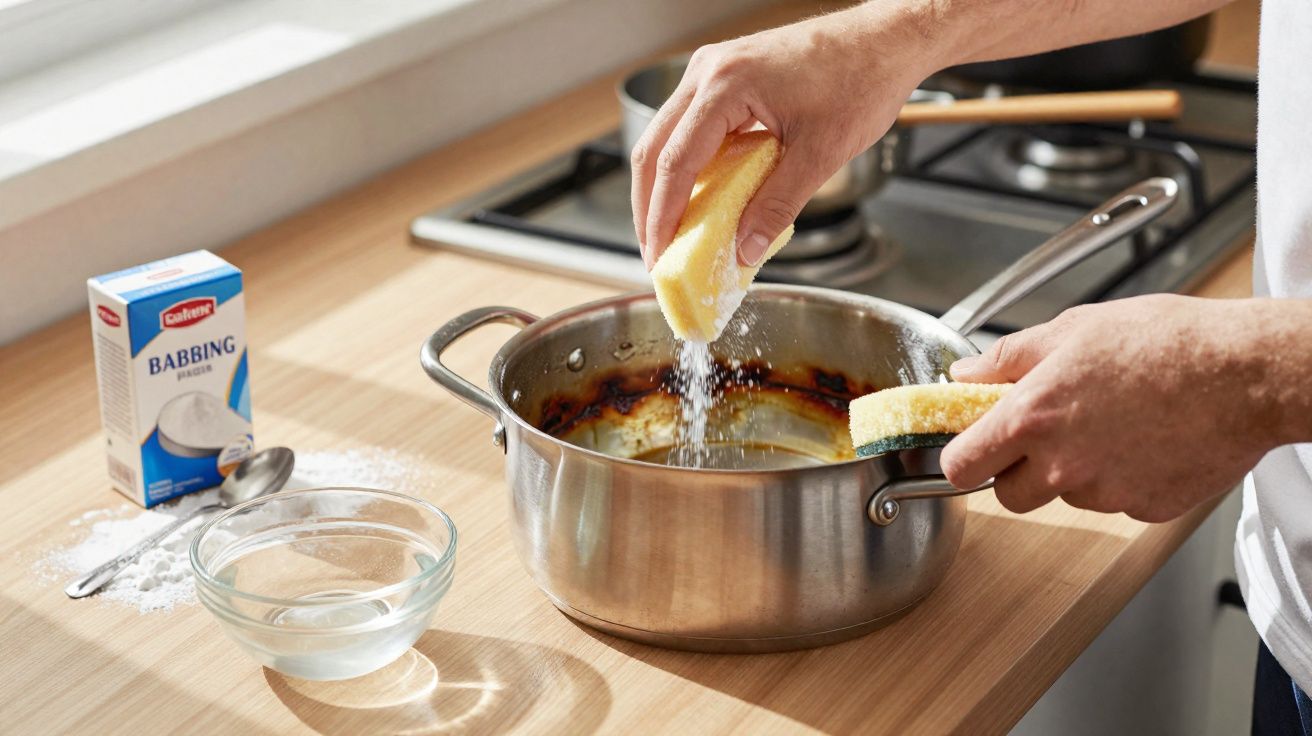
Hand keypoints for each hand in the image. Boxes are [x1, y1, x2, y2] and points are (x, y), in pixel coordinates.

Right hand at [630, 5, 936, 269]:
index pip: (675, 160)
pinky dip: (688, 165)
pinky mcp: (727, 77)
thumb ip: (778, 204)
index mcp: (726, 84)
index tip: (658, 254)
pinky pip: (691, 126)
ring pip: (667, 136)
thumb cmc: (862, 80)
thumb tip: (744, 248)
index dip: (662, 214)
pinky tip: (697, 197)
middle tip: (657, 253)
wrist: (886, 41)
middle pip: (655, 147)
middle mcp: (709, 71)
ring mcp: (714, 70)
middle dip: (650, 205)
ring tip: (671, 232)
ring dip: (665, 186)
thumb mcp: (820, 153)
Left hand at [939, 295, 1289, 521]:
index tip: (970, 447)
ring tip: (1113, 423)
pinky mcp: (1145, 509)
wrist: (1245, 373)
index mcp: (1031, 419)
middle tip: (1045, 435)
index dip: (962, 457)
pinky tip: (1146, 440)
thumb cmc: (1165, 342)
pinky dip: (1122, 478)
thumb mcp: (1072, 329)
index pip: (961, 466)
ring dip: (1075, 471)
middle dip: (1017, 471)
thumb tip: (966, 374)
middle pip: (1008, 495)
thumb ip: (1007, 359)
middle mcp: (1061, 466)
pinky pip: (1115, 502)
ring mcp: (1104, 494)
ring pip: (1065, 497)